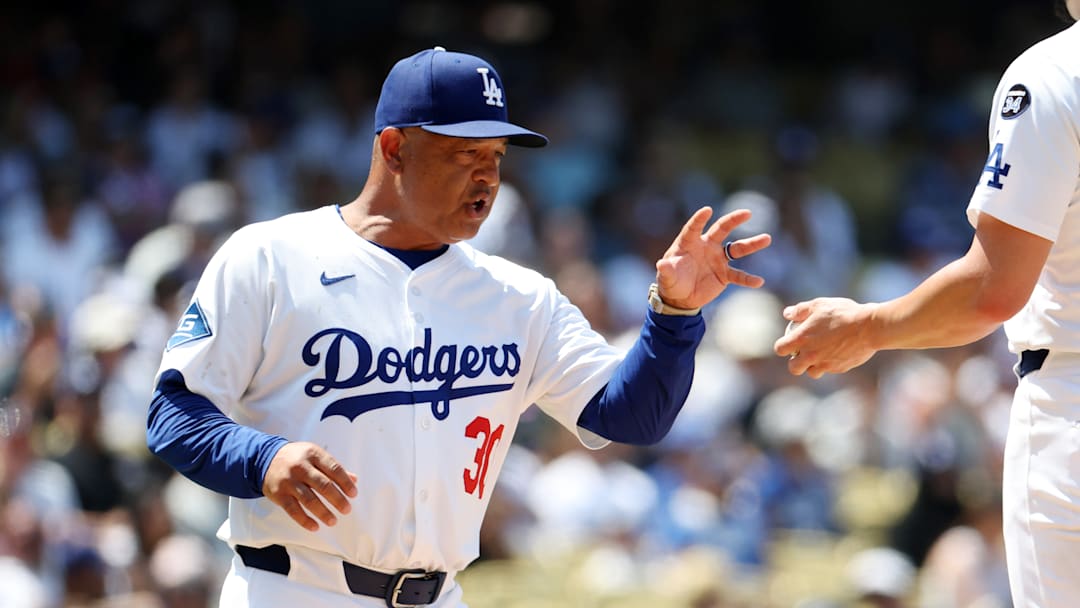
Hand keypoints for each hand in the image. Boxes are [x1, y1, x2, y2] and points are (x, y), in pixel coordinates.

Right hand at [262, 442, 358, 531]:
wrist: (265, 459)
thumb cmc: (296, 458)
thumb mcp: (315, 455)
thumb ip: (333, 468)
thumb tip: (354, 480)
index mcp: (313, 454)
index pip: (334, 469)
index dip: (345, 483)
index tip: (353, 494)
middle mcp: (301, 467)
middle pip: (323, 485)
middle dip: (337, 499)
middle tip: (347, 509)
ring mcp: (289, 481)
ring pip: (309, 500)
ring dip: (323, 513)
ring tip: (333, 521)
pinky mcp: (279, 494)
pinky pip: (293, 510)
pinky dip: (305, 520)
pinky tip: (315, 526)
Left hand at [654, 207, 771, 308]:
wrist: (681, 298)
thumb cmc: (671, 281)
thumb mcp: (667, 276)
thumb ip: (666, 270)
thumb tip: (661, 264)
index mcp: (690, 243)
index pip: (694, 228)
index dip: (699, 219)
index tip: (707, 210)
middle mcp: (706, 247)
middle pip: (722, 229)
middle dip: (733, 220)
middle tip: (747, 213)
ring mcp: (717, 260)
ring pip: (737, 249)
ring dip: (751, 244)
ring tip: (767, 238)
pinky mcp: (724, 275)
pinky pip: (738, 275)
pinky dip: (748, 279)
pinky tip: (759, 281)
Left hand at [773, 297, 878, 378]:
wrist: (869, 327)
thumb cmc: (843, 313)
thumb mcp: (819, 304)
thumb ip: (800, 310)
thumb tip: (787, 313)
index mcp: (801, 340)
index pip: (780, 349)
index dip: (783, 346)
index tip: (789, 342)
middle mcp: (810, 355)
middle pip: (793, 368)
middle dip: (796, 362)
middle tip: (803, 352)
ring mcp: (825, 364)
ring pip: (812, 372)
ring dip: (813, 365)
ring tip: (821, 353)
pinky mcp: (840, 368)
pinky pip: (830, 370)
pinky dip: (830, 364)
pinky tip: (837, 351)